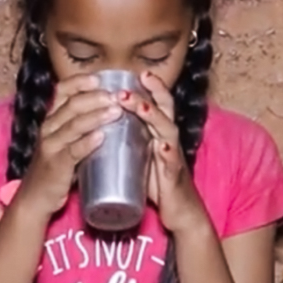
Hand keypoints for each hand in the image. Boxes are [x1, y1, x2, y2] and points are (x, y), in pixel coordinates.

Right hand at [16, 74, 123, 216]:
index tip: (100, 78)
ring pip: (73, 125)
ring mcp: (51, 146)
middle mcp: (48, 128)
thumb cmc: (58, 167)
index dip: (80, 81)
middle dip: (95, 97)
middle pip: (71, 104)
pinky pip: (73, 151)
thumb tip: (115, 112)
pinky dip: (87, 142)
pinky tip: (102, 137)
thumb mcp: (67, 141)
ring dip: (96, 116)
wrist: (36, 197)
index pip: (62, 90)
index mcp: (52, 118)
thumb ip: (84, 127)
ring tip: (116, 111)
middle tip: (117, 96)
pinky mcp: (56, 165)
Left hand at [131, 72, 208, 232]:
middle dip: (152, 92)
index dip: (150, 86)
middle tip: (136, 79)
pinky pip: (171, 162)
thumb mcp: (142, 153)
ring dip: (154, 116)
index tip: (136, 70)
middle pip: (164, 109)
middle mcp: (169, 139)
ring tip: (139, 106)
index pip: (157, 102)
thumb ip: (129, 138)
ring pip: (167, 130)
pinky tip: (160, 146)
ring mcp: (173, 156)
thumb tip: (102, 123)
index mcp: (160, 132)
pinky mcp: (173, 176)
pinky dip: (167, 152)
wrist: (180, 211)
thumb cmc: (159, 181)